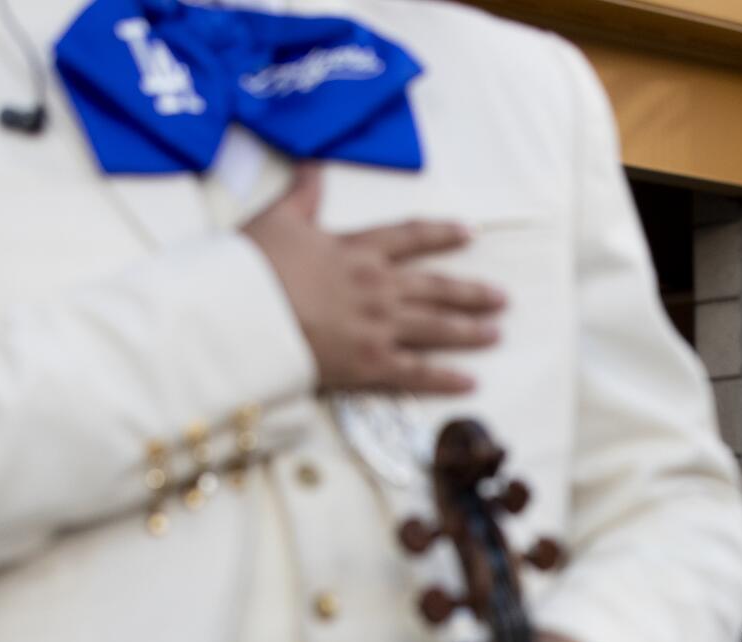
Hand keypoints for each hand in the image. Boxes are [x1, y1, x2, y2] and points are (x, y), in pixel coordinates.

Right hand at [242, 165, 505, 394]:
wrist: (240, 313)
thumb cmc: (251, 266)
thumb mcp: (277, 218)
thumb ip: (303, 192)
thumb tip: (314, 160)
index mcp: (358, 250)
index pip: (411, 237)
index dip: (442, 234)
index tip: (469, 233)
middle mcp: (378, 286)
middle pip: (436, 287)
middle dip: (471, 293)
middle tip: (501, 298)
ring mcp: (378, 326)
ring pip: (436, 328)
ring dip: (470, 331)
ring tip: (496, 333)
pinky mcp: (369, 364)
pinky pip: (418, 372)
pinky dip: (447, 378)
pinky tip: (472, 382)